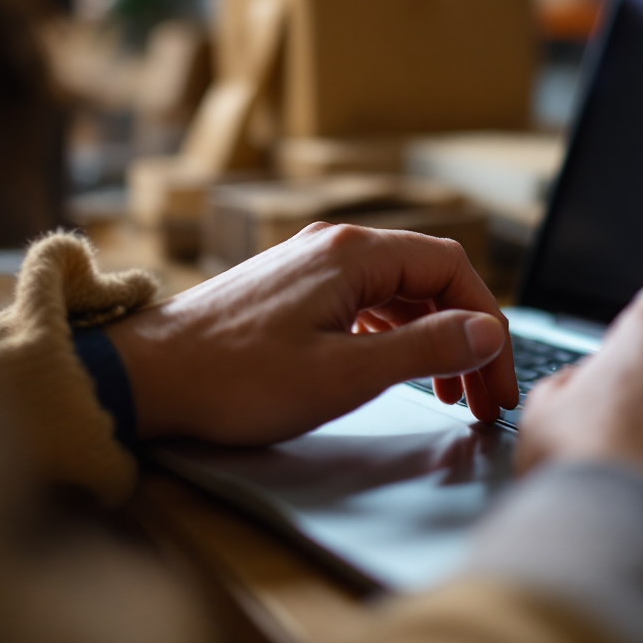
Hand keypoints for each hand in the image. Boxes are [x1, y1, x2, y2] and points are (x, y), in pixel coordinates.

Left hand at [105, 224, 518, 443]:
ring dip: (433, 338)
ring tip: (449, 393)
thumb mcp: (345, 373)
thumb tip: (487, 331)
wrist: (145, 375)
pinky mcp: (297, 288)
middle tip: (483, 396)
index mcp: (356, 253)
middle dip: (466, 335)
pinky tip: (398, 368)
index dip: (488, 320)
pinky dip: (396, 335)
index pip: (453, 268)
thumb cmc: (235, 378)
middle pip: (431, 279)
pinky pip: (368, 302)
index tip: (497, 374)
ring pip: (400, 293)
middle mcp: (338, 246)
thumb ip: (426, 347)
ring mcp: (315, 265)